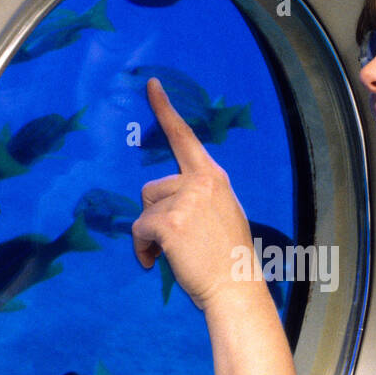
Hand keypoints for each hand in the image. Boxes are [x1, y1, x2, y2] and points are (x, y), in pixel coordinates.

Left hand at [131, 78, 255, 311]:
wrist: (236, 289)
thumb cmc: (228, 260)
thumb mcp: (222, 215)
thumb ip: (199, 198)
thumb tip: (167, 203)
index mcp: (213, 178)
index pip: (185, 138)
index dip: (164, 110)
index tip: (150, 85)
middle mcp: (201, 182)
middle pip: (152, 188)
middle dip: (155, 216)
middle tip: (176, 243)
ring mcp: (185, 200)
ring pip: (144, 211)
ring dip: (149, 235)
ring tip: (171, 254)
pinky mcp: (170, 221)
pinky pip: (139, 230)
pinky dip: (142, 250)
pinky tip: (155, 262)